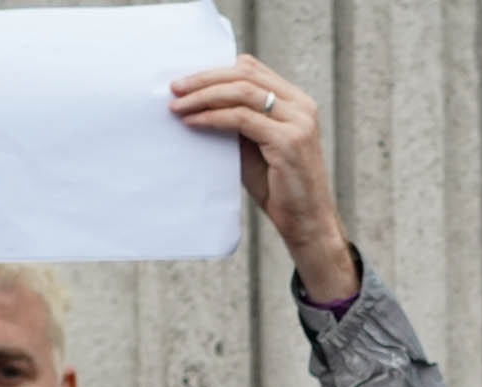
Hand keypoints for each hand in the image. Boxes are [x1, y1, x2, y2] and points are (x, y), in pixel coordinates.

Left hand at [170, 58, 357, 300]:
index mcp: (297, 102)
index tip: (187, 81)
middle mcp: (301, 106)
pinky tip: (193, 122)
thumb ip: (239, 120)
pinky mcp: (288, 141)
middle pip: (244, 75)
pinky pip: (241, 118)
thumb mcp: (257, 144)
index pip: (252, 69)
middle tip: (175, 89)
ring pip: (241, 92)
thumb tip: (198, 101)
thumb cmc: (279, 187)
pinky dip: (212, 117)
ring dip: (204, 96)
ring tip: (178, 106)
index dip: (216, 70)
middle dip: (204, 79)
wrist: (306, 222)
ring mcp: (298, 122)